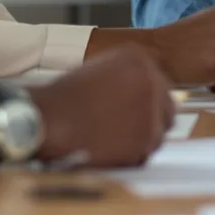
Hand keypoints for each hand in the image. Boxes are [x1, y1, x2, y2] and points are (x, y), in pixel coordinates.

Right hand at [28, 47, 174, 167]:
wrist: (48, 120)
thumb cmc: (64, 100)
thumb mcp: (98, 71)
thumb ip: (125, 80)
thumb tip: (142, 99)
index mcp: (138, 58)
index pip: (158, 85)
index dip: (144, 103)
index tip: (129, 113)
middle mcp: (151, 79)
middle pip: (167, 108)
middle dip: (150, 122)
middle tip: (125, 132)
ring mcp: (153, 107)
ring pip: (159, 133)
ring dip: (139, 140)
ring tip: (108, 140)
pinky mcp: (148, 136)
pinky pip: (148, 152)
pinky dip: (131, 156)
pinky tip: (107, 150)